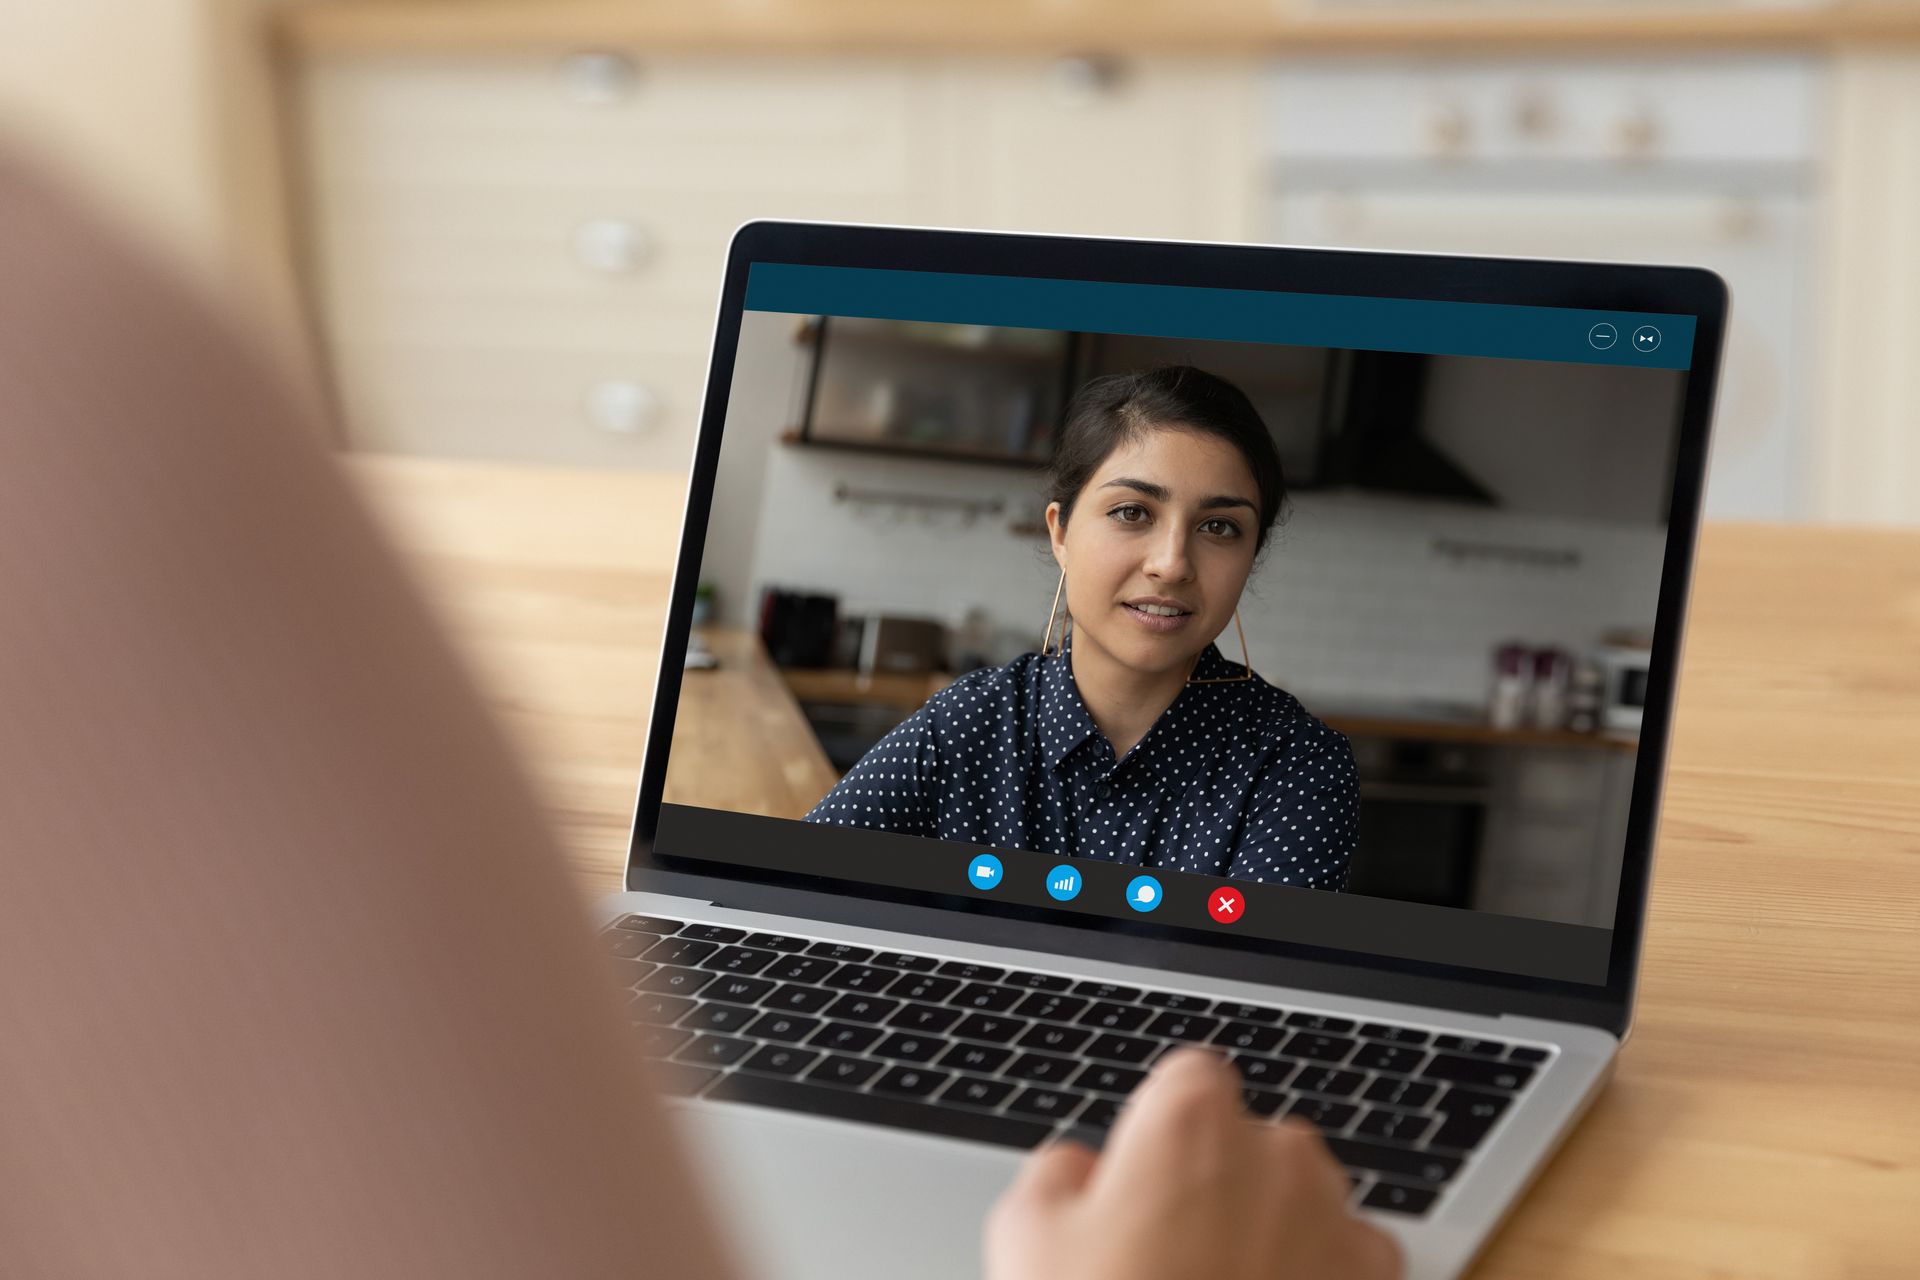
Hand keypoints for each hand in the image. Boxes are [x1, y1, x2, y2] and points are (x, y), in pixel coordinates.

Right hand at [986, 1047, 1402, 1279]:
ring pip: (1303, 1201)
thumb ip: (1058, 1174)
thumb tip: (1076, 1169)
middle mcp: (1279, 1153)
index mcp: (1192, 1120)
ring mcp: (1337, 1219)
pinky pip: (1348, 1260)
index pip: (1187, 1079)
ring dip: (1272, 1231)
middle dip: (1220, 1185)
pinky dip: (1318, 1279)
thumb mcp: (1026, 1238)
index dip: (1160, 1132)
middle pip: (1251, 1143)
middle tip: (1169, 1256)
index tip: (1141, 1179)